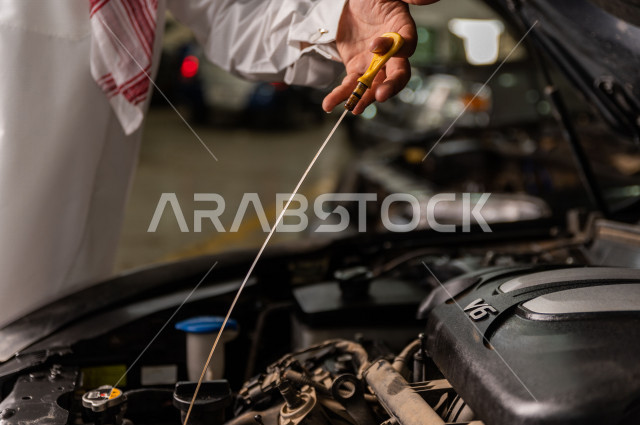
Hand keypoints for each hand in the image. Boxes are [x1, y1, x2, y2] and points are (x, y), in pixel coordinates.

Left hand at [322, 0, 439, 113]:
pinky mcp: (356, 68)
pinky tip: (330, 104)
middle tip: (380, 95)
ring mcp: (373, 63)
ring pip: (373, 85)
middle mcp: (391, 53)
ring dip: (364, 98)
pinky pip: (351, 84)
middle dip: (389, 87)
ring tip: (354, 108)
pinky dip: (340, 95)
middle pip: (396, 74)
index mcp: (402, 31)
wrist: (351, 3)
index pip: (407, 45)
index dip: (399, 49)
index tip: (376, 45)